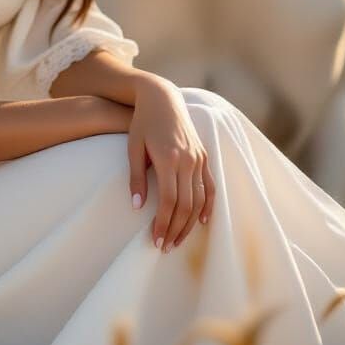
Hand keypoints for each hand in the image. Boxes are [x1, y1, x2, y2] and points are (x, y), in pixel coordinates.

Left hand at [127, 75, 214, 251]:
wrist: (162, 98)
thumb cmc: (143, 122)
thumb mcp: (133, 147)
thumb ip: (136, 177)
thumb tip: (137, 206)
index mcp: (168, 158)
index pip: (169, 201)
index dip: (163, 224)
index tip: (156, 240)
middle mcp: (187, 160)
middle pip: (186, 205)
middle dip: (176, 229)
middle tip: (166, 247)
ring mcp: (198, 158)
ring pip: (200, 199)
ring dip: (191, 223)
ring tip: (178, 239)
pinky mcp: (204, 156)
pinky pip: (210, 186)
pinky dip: (208, 206)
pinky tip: (203, 222)